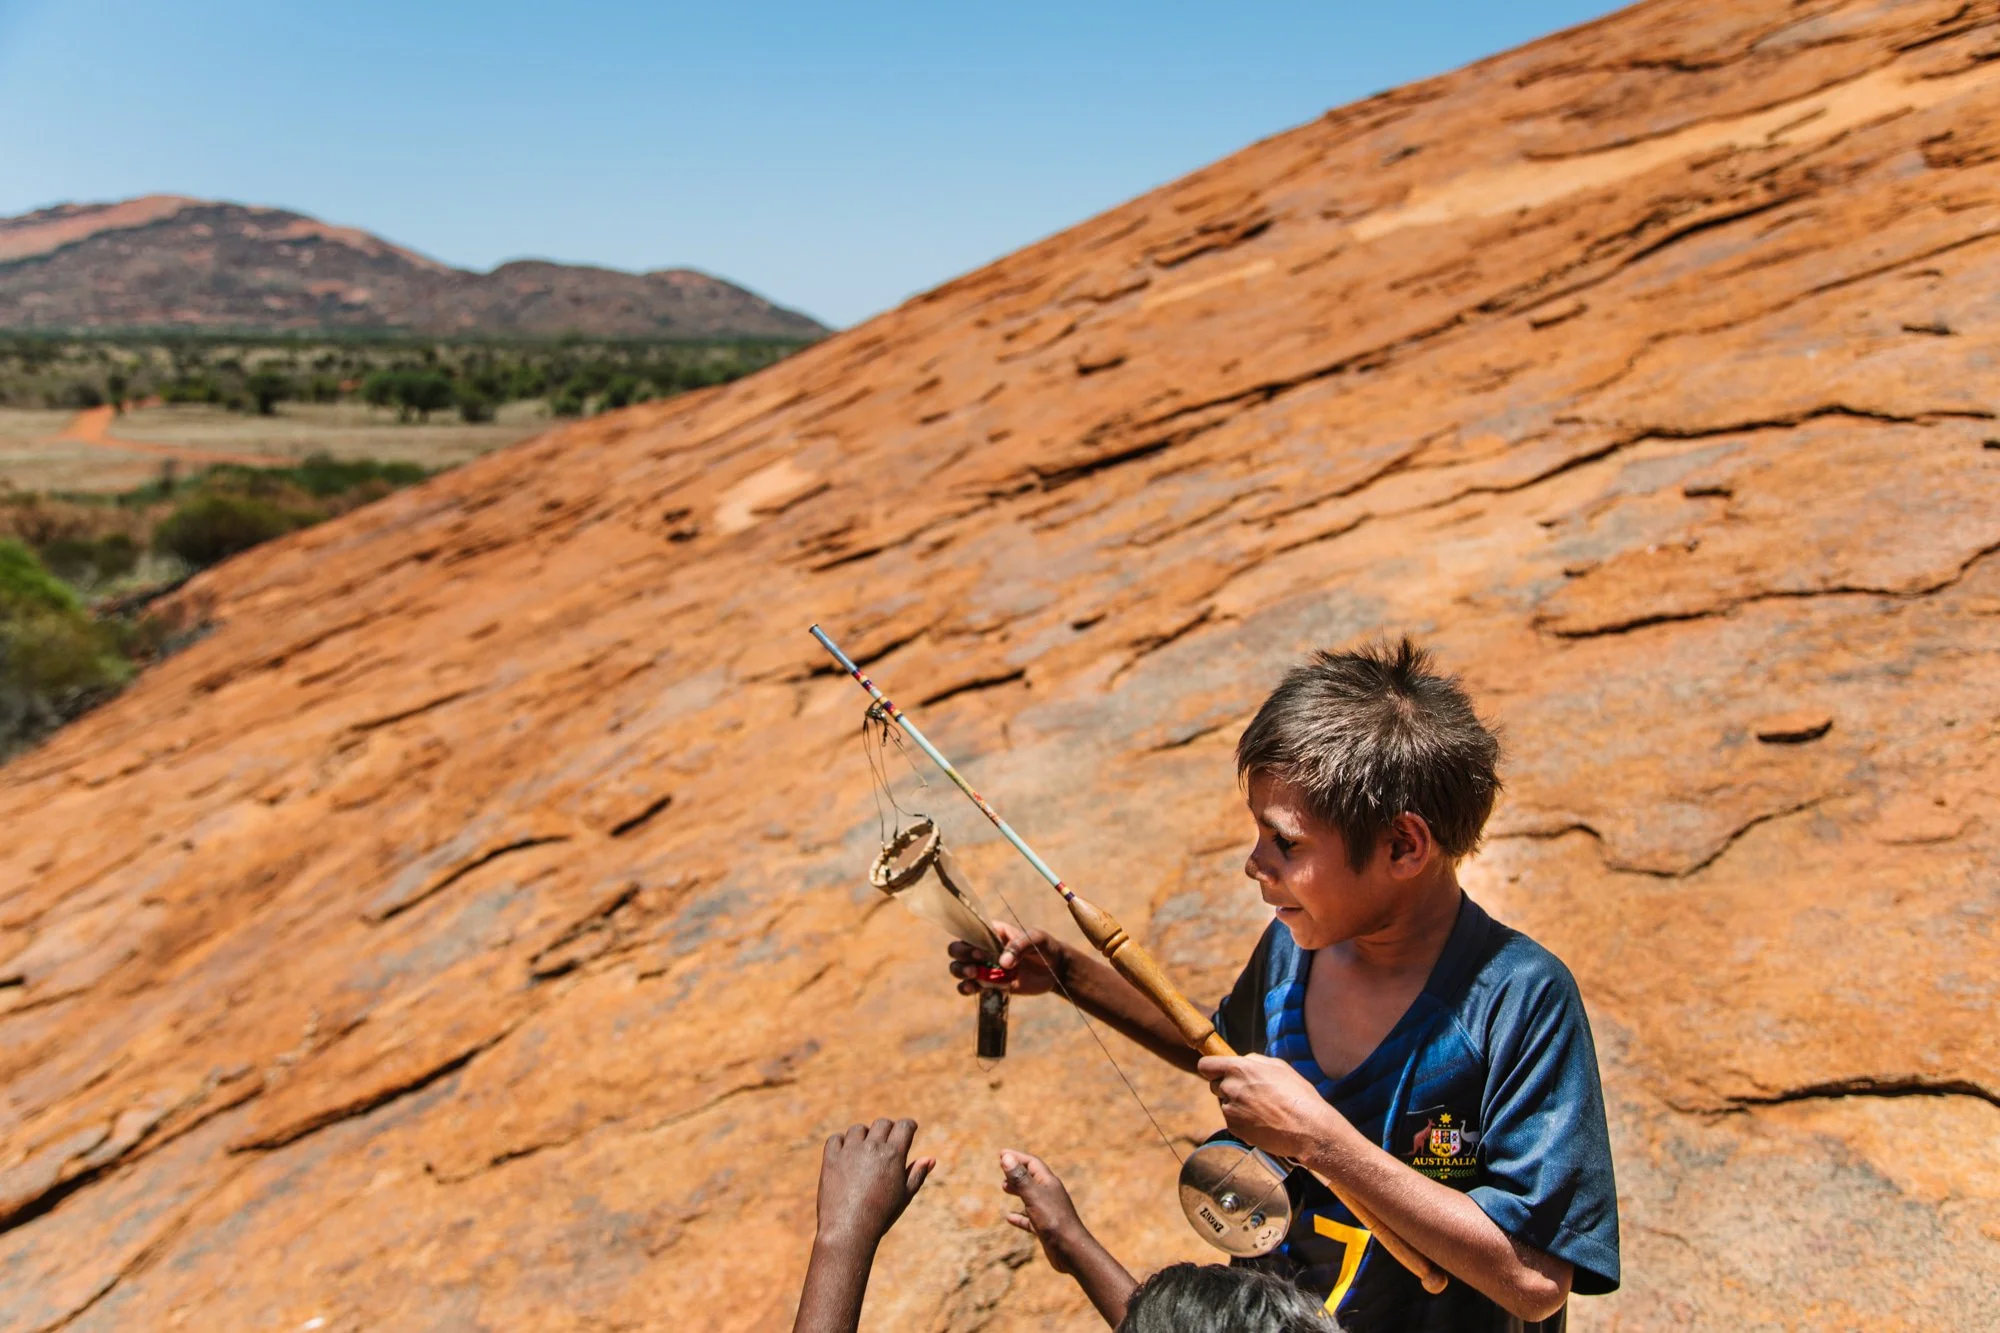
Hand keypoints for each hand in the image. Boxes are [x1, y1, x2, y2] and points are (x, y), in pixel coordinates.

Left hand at [813, 1119, 934, 1251]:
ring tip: (865, 1151)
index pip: (905, 1126)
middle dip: (888, 1129)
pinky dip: (841, 1143)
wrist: (849, 1230)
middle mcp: (872, 1148)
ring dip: (864, 1136)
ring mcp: (849, 1151)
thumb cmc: (881, 1215)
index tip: (909, 1129)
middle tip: (887, 1141)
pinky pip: (836, 1139)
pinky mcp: (831, 1158)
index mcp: (893, 1155)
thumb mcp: (904, 1196)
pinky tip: (846, 1155)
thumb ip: (917, 1174)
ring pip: (858, 1129)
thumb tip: (931, 1158)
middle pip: (882, 1123)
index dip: (909, 1126)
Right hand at [949, 920, 1065, 995]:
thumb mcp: (1037, 939)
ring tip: (975, 976)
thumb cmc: (1045, 948)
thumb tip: (1002, 963)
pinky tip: (974, 988)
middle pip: (956, 949)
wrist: (1055, 970)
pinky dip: (966, 988)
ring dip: (960, 972)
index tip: (981, 951)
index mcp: (992, 932)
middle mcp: (982, 948)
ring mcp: (984, 967)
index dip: (968, 941)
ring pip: (958, 968)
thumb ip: (1020, 946)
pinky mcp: (988, 984)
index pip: (969, 931)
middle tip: (977, 965)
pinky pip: (968, 987)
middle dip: (961, 957)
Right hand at [997, 1149, 1088, 1273]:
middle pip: (1032, 1177)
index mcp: (1049, 1183)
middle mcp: (1049, 1195)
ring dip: (1017, 1190)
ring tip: (1004, 1188)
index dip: (1017, 1157)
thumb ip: (1020, 1178)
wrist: (1071, 1251)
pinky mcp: (1045, 1228)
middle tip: (1001, 1169)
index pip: (1032, 1163)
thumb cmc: (1054, 1221)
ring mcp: (1048, 1211)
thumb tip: (1006, 1157)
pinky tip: (1009, 1217)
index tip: (1001, 1154)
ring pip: (1030, 1197)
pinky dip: (1019, 1216)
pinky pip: (1029, 1218)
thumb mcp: (1033, 1196)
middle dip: (1017, 1172)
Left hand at [1196, 1054, 1350, 1160]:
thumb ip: (1254, 1061)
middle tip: (1250, 1094)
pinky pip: (1232, 1120)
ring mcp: (1230, 1109)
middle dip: (1227, 1088)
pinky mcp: (1234, 1127)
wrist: (1307, 1128)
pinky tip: (1261, 1122)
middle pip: (1215, 1085)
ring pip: (1225, 1104)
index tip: (1218, 1072)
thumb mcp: (1278, 1067)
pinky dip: (1242, 1121)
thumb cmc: (1297, 1096)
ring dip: (1236, 1105)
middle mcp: (1231, 1088)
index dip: (1211, 1069)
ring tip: (1261, 1110)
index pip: (1205, 1065)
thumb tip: (1242, 1061)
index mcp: (1240, 1068)